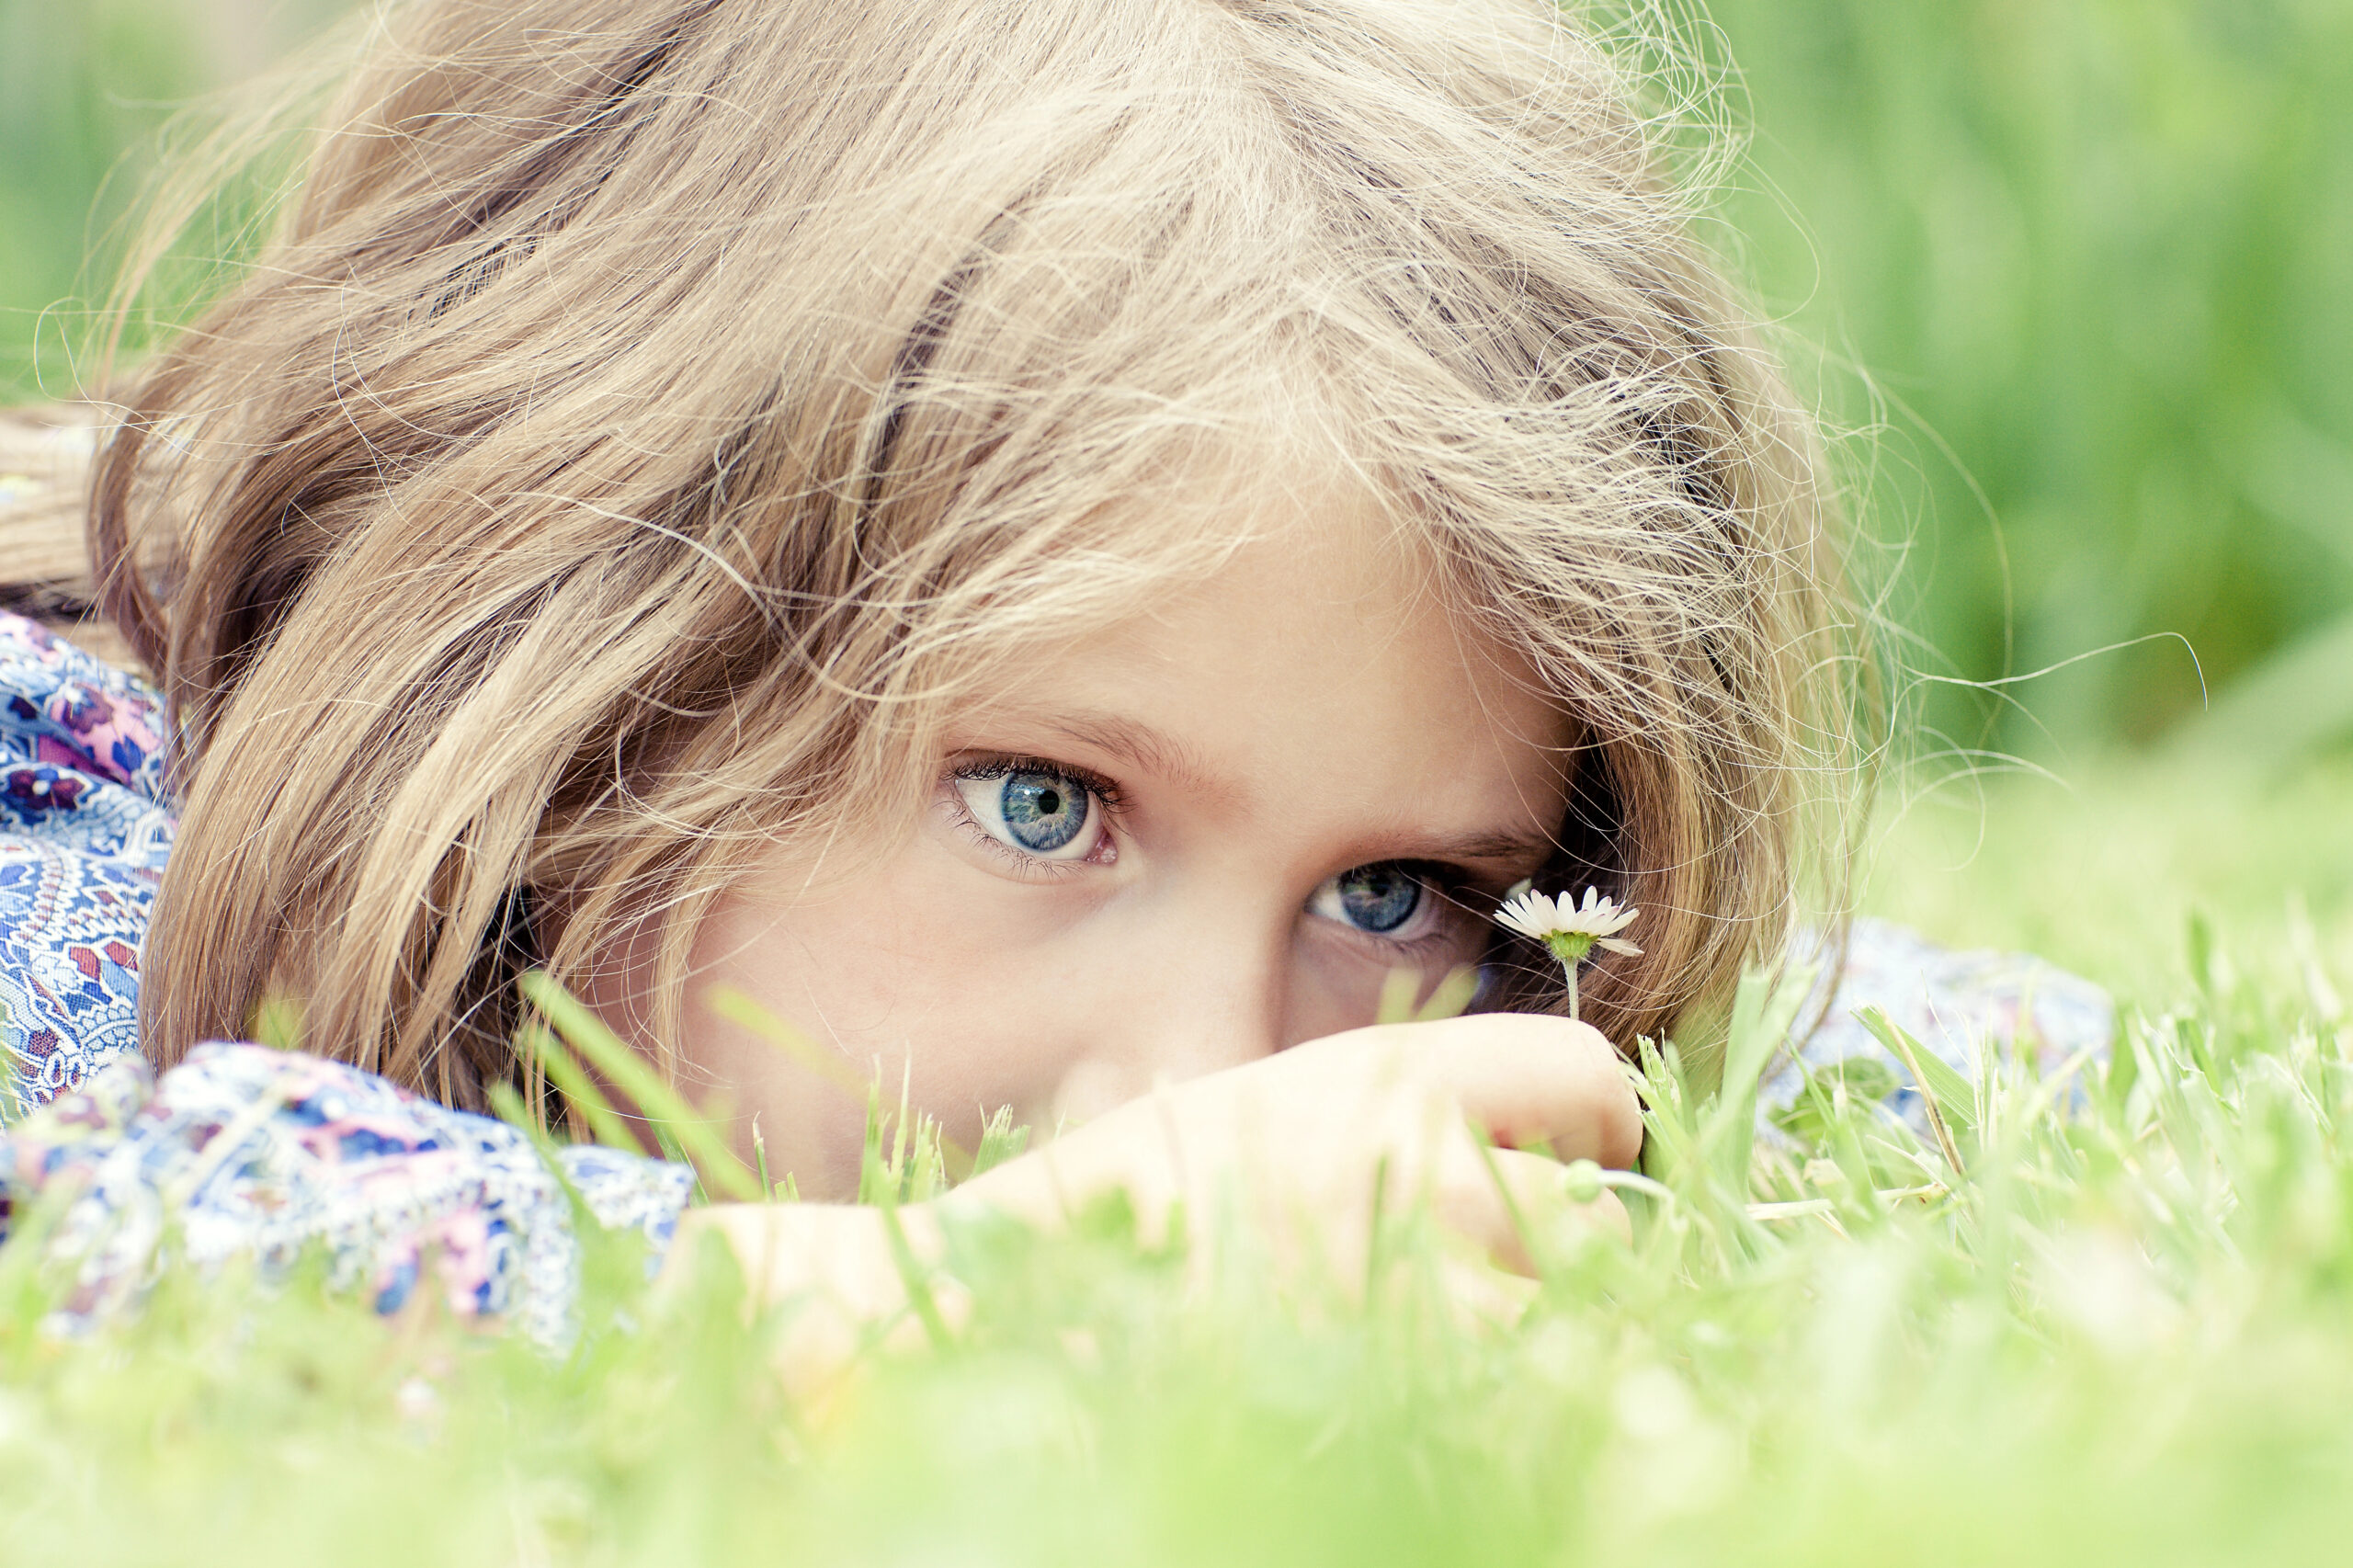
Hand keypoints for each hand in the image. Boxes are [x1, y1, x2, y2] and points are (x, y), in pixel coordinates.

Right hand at [673, 1013, 1640, 1389]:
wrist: (943, 1335)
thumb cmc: (1080, 1245)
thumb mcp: (1230, 1141)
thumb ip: (1372, 1148)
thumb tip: (1542, 1197)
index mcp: (1372, 1080)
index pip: (1582, 1083)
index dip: (1583, 1138)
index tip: (1545, 1178)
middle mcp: (1415, 1167)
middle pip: (1590, 1229)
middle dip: (1537, 1274)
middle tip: (1436, 1303)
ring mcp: (1414, 1295)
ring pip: (1562, 1342)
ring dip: (1503, 1365)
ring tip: (1378, 1370)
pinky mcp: (1401, 1406)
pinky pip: (1511, 1426)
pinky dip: (1469, 1433)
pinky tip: (1369, 1416)